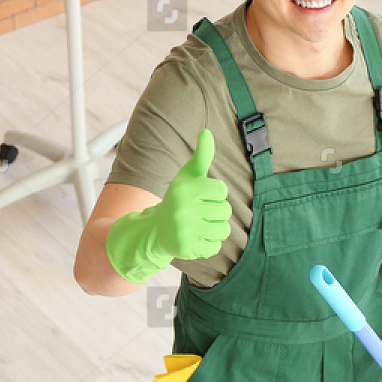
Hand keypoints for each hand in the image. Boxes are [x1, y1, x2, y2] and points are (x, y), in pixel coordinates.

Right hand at [148, 129, 230, 259]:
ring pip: (223, 230)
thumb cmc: (179, 199)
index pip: (221, 190)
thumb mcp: (187, 176)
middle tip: (201, 212)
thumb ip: (201, 156)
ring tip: (201, 225)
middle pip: (225, 210)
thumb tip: (207, 132)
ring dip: (216, 228)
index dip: (216, 193)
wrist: (156, 230)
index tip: (203, 196)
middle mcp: (182, 210)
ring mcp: (184, 231)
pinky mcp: (187, 249)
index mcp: (184, 189)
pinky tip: (196, 238)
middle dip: (216, 212)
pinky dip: (209, 244)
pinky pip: (216, 247)